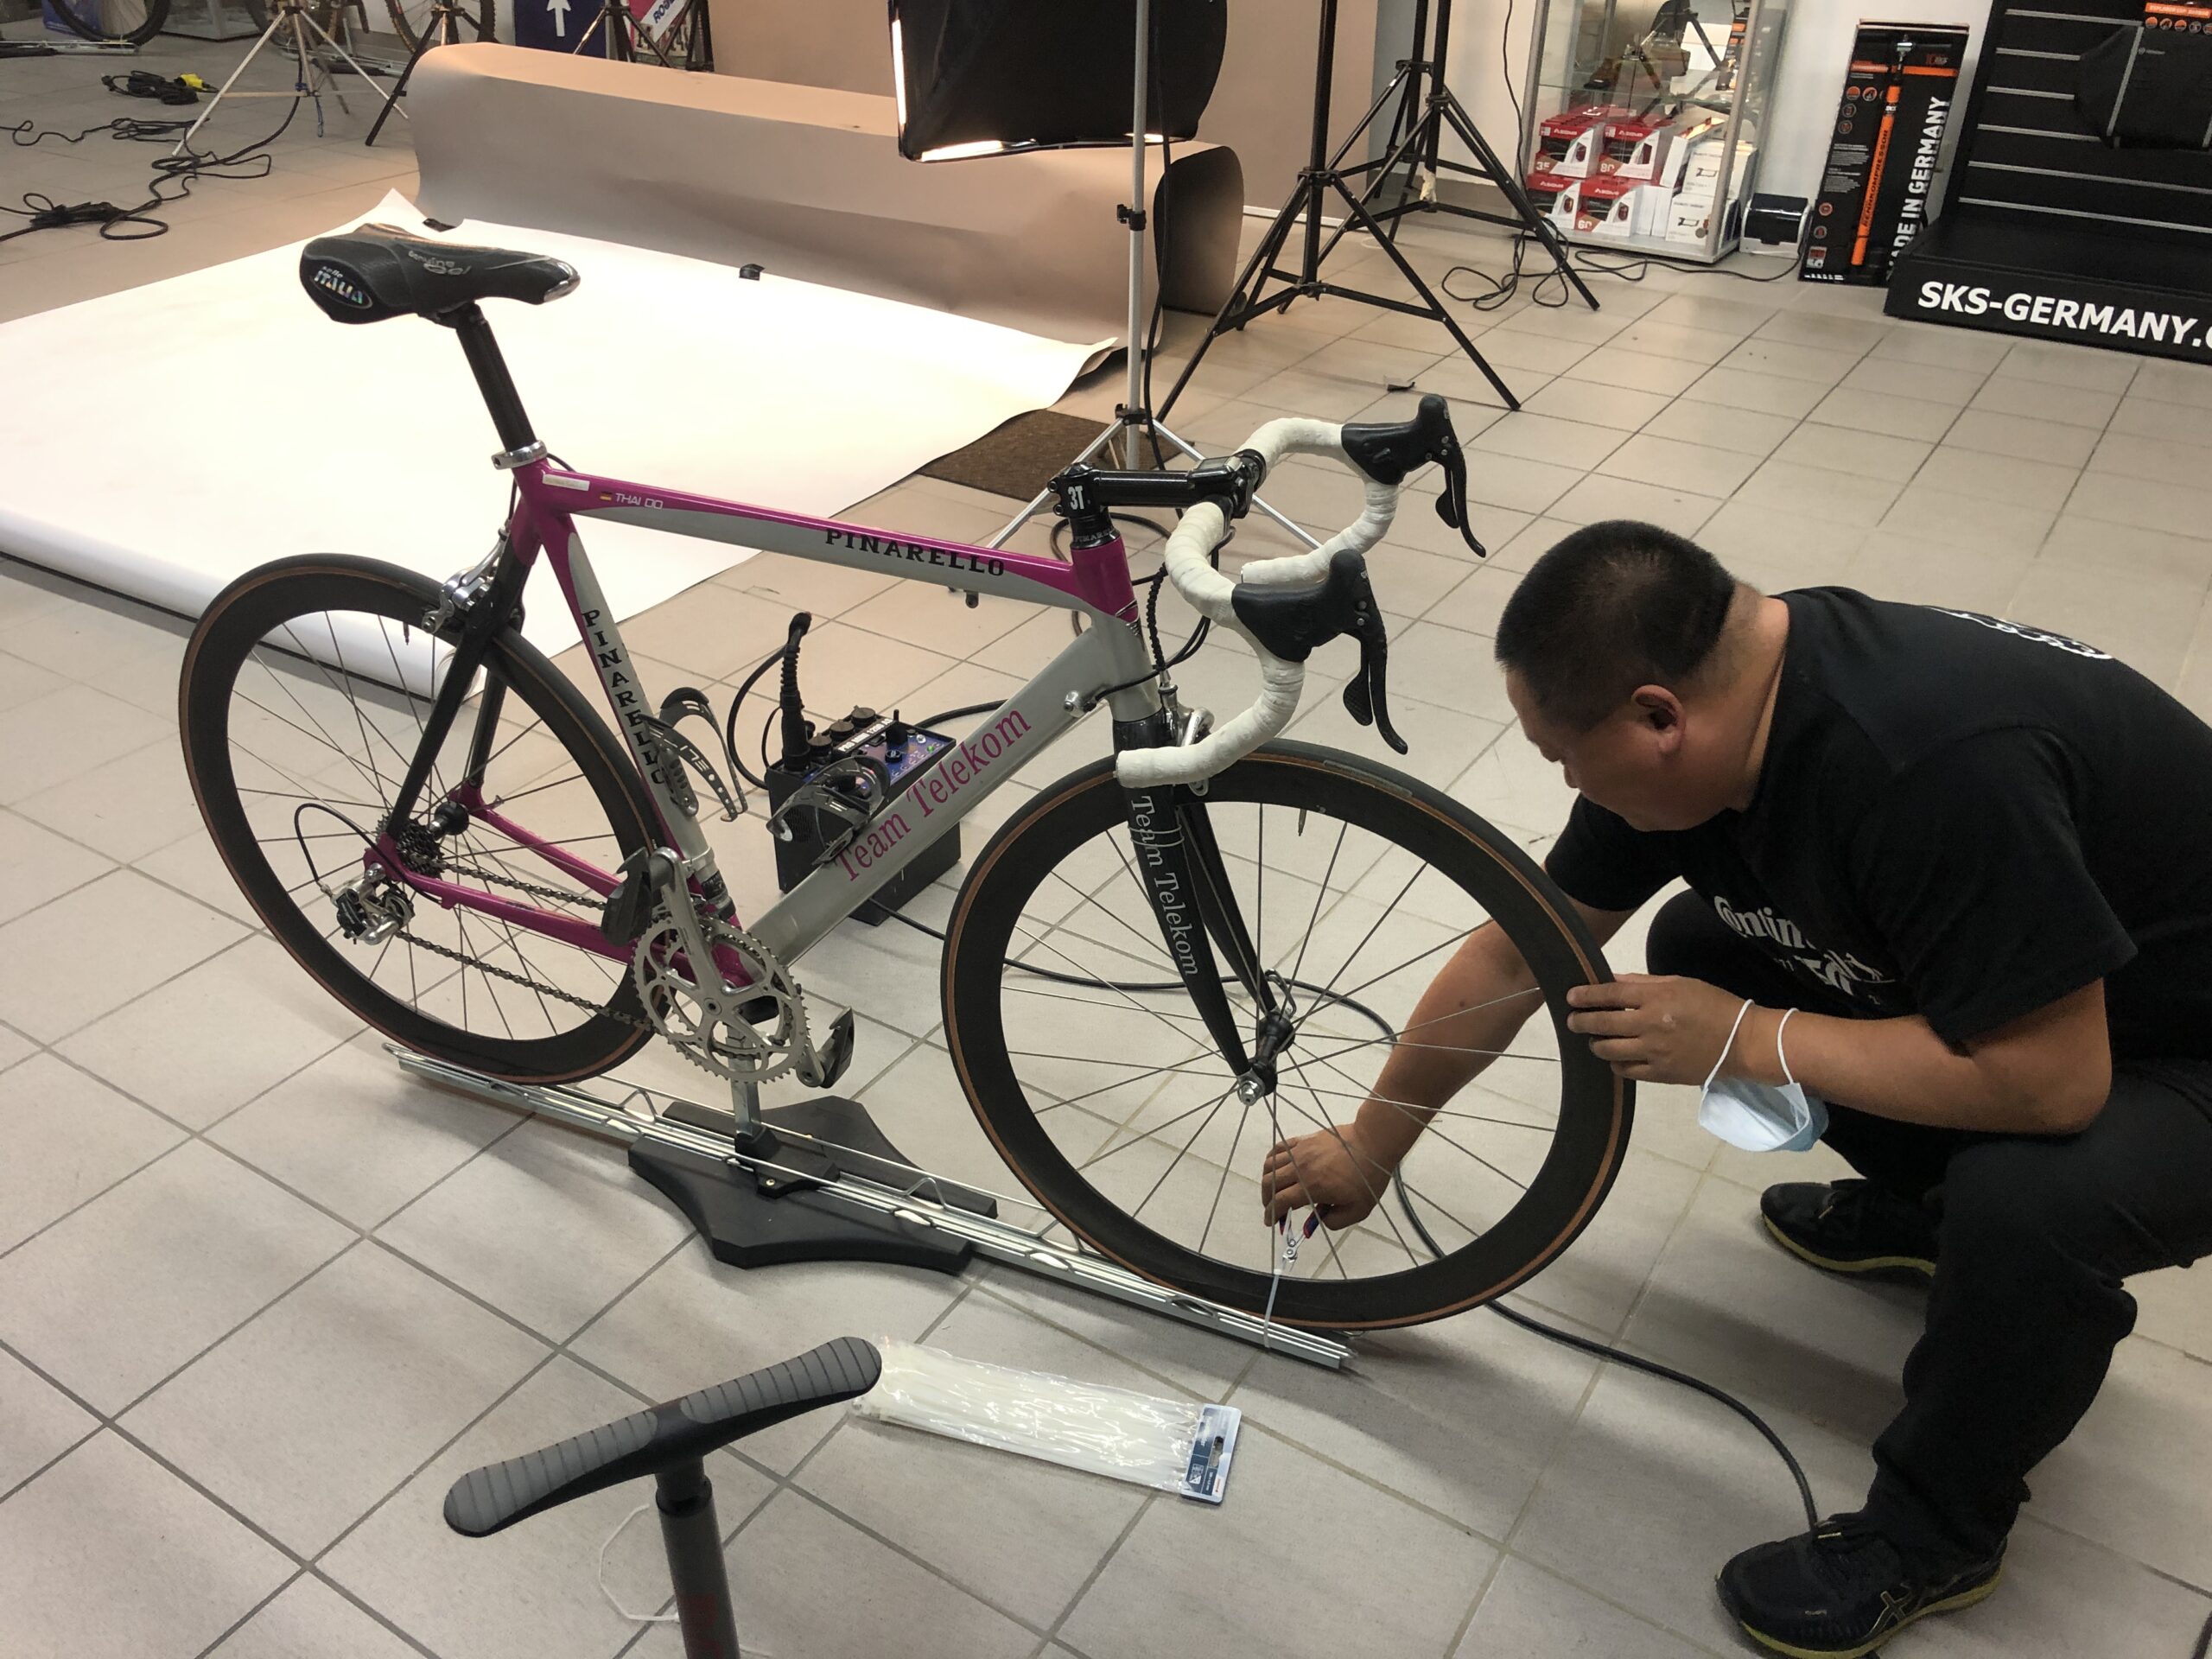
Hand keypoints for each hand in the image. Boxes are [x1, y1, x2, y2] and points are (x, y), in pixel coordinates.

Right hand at [1260, 1121, 1395, 1227]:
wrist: (1372, 1143)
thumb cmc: (1367, 1176)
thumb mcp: (1358, 1210)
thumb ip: (1335, 1221)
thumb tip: (1319, 1220)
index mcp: (1312, 1187)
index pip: (1280, 1202)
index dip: (1271, 1214)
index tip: (1270, 1221)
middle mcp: (1301, 1168)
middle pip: (1269, 1183)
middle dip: (1266, 1199)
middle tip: (1273, 1207)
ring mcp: (1300, 1151)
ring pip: (1270, 1165)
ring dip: (1267, 1180)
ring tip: (1274, 1188)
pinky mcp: (1304, 1140)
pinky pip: (1279, 1148)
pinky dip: (1272, 1159)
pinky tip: (1276, 1166)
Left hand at [1564, 973, 1755, 1084]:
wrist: (1742, 1042)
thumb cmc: (1713, 1005)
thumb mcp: (1680, 983)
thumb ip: (1642, 983)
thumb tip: (1611, 980)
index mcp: (1657, 998)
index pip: (1610, 994)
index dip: (1586, 996)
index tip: (1570, 997)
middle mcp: (1651, 1025)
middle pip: (1602, 1023)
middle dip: (1581, 1021)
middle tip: (1573, 1020)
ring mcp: (1654, 1052)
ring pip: (1609, 1049)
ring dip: (1595, 1043)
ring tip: (1593, 1039)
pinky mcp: (1661, 1074)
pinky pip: (1626, 1070)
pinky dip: (1615, 1062)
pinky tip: (1614, 1056)